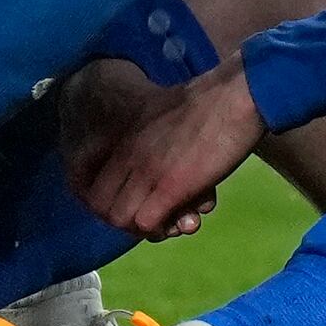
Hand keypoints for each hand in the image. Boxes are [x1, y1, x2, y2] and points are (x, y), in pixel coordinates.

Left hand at [67, 56, 266, 241]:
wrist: (236, 97)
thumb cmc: (210, 103)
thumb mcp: (163, 114)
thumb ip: (149, 138)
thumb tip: (152, 161)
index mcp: (125, 136)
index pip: (90, 182)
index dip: (109, 202)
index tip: (132, 205)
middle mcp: (128, 154)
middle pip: (101, 206)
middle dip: (125, 220)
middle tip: (154, 218)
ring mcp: (147, 171)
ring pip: (120, 219)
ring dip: (145, 228)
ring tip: (171, 219)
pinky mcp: (170, 187)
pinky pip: (146, 224)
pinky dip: (160, 228)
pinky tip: (182, 217)